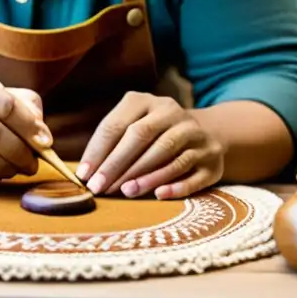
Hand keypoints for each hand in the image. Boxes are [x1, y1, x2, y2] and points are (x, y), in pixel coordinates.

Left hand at [77, 92, 223, 199]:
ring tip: (125, 192)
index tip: (84, 174)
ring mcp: (196, 134)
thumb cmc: (155, 136)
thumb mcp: (135, 126)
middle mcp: (173, 112)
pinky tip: (158, 195)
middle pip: (142, 135)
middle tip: (100, 187)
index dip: (98, 150)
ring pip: (168, 154)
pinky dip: (175, 185)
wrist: (205, 133)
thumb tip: (86, 172)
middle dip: (117, 163)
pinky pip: (193, 173)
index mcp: (147, 102)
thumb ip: (113, 144)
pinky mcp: (212, 157)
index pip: (118, 123)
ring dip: (144, 176)